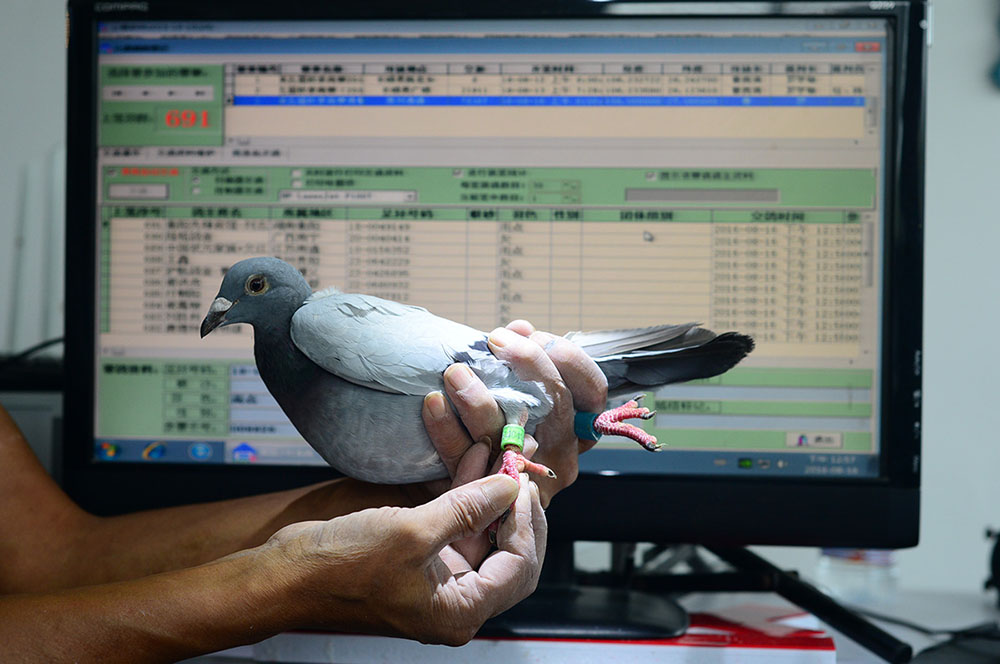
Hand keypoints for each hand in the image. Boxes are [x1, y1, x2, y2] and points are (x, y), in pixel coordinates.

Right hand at [263, 473, 544, 645]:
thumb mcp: (412, 533)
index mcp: (459, 612)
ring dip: (493, 495)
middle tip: (520, 472)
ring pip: (486, 534)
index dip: (525, 521)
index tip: (521, 481)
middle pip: (510, 554)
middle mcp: (455, 600)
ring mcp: (438, 578)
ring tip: (501, 456)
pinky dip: (467, 494)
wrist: (287, 574)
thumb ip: (467, 509)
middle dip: (517, 511)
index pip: (518, 567)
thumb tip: (509, 488)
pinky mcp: (421, 557)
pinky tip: (473, 458)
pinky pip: (458, 524)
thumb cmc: (342, 567)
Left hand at [423, 320, 607, 506]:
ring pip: (510, 436)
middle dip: (527, 365)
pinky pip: (467, 461)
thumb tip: (520, 328)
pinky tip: (434, 404)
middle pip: (556, 405)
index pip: (592, 390)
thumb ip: (522, 362)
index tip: (532, 336)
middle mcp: (559, 452)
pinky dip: (447, 430)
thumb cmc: (496, 422)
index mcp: (576, 425)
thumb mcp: (518, 391)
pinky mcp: (485, 493)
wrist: (454, 490)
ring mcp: (526, 475)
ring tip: (456, 372)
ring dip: (480, 401)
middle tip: (495, 341)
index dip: (566, 359)